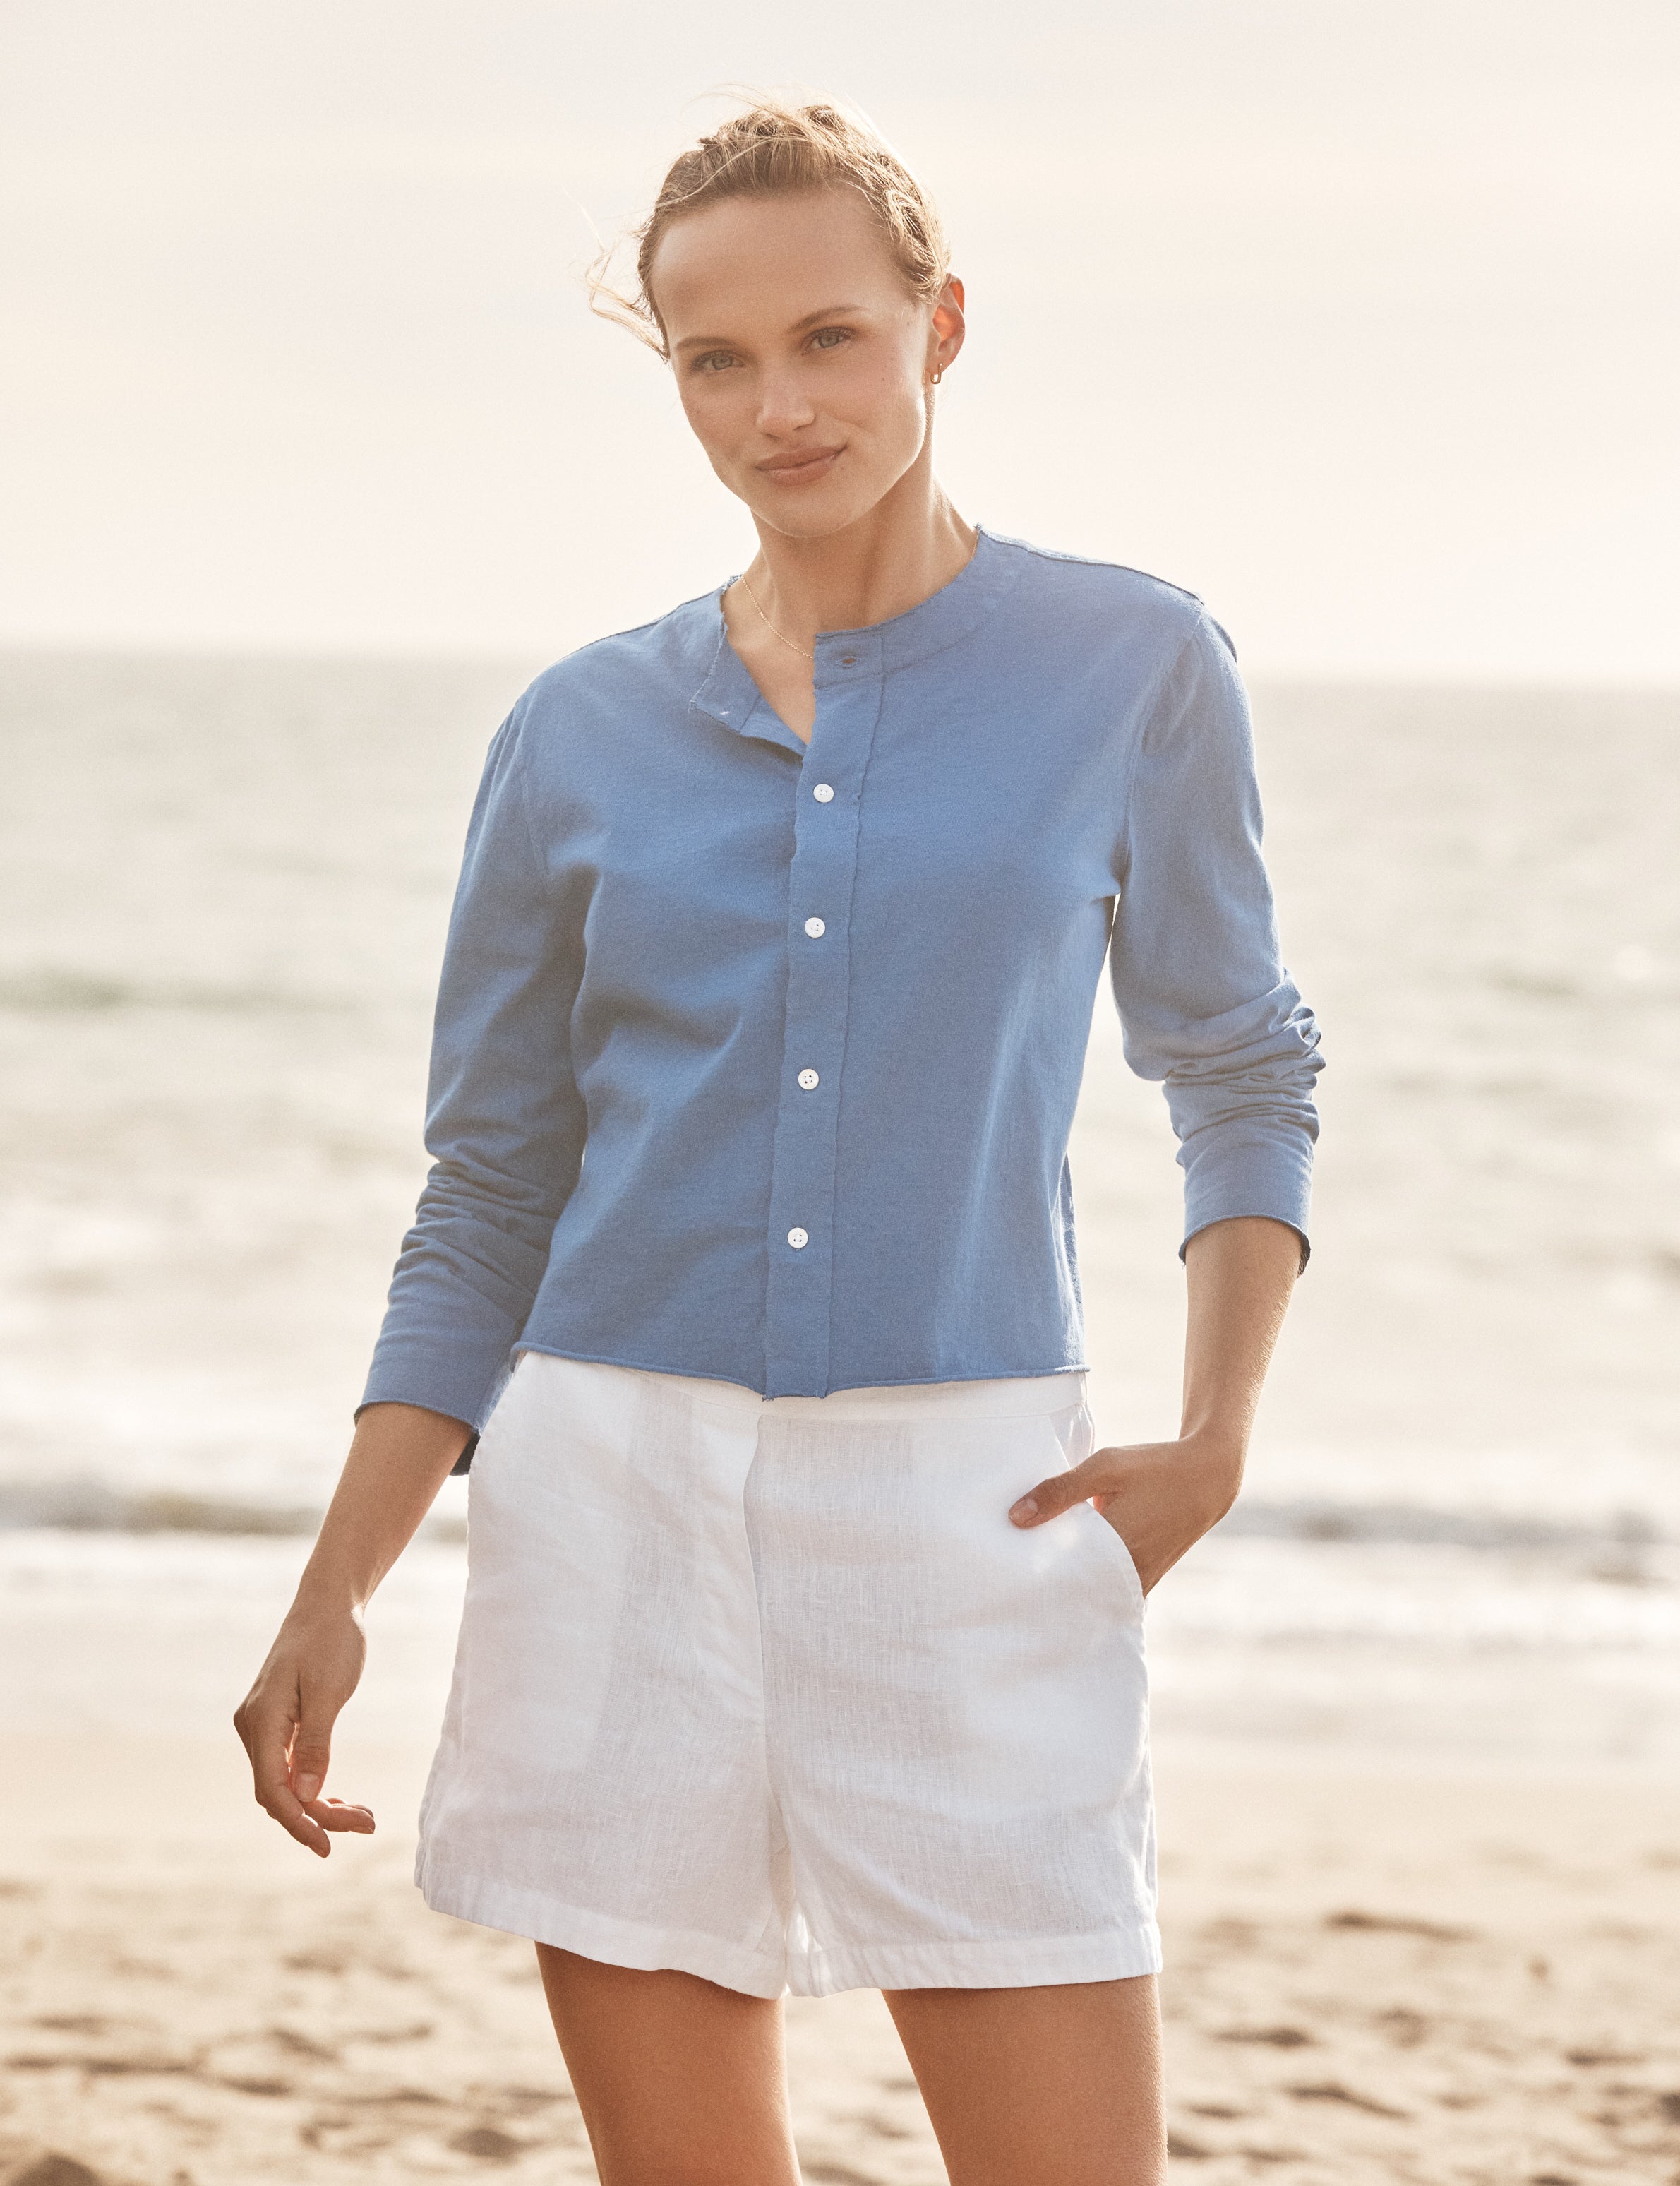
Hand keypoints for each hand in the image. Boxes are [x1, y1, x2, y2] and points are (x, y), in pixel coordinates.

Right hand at [233, 1600, 375, 1856]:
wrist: (328, 1603)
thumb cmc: (331, 1640)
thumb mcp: (328, 1691)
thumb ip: (315, 1744)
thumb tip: (304, 1796)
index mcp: (261, 1720)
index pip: (272, 1789)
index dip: (298, 1822)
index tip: (327, 1845)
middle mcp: (253, 1727)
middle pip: (278, 1792)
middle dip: (318, 1815)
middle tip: (366, 1825)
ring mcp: (263, 1725)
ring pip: (284, 1783)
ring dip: (319, 1804)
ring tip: (363, 1818)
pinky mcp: (277, 1723)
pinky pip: (289, 1766)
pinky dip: (314, 1785)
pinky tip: (341, 1800)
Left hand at [1008, 1430, 1242, 1593]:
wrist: (1207, 1478)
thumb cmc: (1154, 1468)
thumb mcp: (1104, 1467)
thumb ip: (1060, 1491)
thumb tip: (1015, 1518)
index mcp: (1117, 1548)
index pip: (1063, 1577)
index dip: (1035, 1577)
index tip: (1009, 1574)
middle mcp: (1130, 1573)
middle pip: (1077, 1592)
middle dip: (1049, 1586)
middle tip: (1015, 1580)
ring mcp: (1142, 1580)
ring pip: (1096, 1594)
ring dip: (1072, 1586)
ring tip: (1038, 1575)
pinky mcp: (1148, 1578)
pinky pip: (1114, 1590)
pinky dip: (1093, 1582)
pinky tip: (1072, 1568)